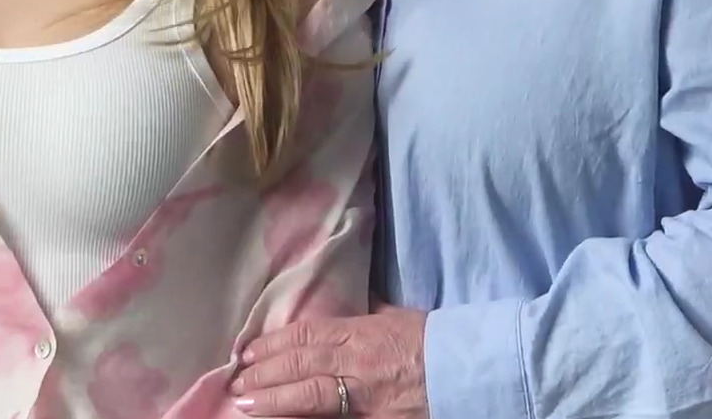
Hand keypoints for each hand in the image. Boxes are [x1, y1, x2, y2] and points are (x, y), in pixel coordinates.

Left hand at [230, 304, 430, 416]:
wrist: (471, 372)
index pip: (307, 335)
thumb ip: (372, 316)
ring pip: (311, 397)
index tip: (249, 351)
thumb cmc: (437, 341)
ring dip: (274, 400)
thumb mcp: (400, 318)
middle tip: (239, 380)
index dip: (274, 343)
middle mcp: (357, 362)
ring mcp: (365, 396)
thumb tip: (363, 306)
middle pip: (301, 365)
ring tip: (247, 403)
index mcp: (361, 332)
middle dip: (266, 373)